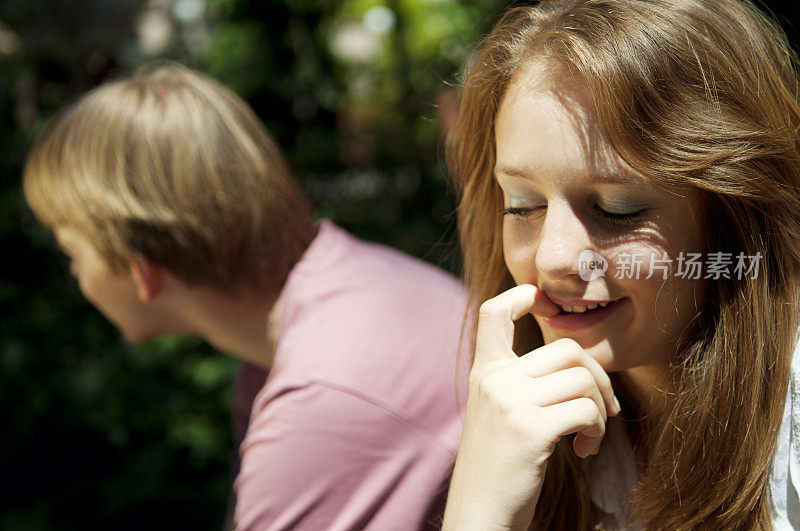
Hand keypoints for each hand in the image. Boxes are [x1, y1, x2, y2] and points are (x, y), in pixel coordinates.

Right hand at [442, 284, 619, 529]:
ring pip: (582, 379)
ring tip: (589, 436)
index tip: (544, 302)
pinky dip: (598, 430)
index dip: (522, 295)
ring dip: (600, 410)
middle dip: (599, 378)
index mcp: (484, 372)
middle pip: (568, 349)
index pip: (493, 312)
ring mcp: (510, 402)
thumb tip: (576, 363)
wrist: (479, 513)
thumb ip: (519, 382)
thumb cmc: (498, 466)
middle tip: (604, 409)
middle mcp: (494, 380)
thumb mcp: (497, 413)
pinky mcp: (530, 429)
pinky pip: (587, 410)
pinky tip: (584, 450)